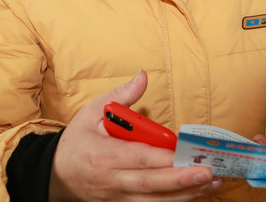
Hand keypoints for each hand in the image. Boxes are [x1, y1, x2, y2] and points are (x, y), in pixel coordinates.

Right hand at [50, 71, 221, 200]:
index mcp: (104, 155)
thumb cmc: (76, 142)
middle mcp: (112, 180)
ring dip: (184, 195)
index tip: (186, 153)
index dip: (163, 158)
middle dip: (181, 179)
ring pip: (154, 201)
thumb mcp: (91, 112)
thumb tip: (143, 75)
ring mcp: (118, 197)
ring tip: (211, 185)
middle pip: (151, 183)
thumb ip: (121, 96)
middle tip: (208, 173)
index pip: (138, 157)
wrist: (54, 175)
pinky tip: (194, 194)